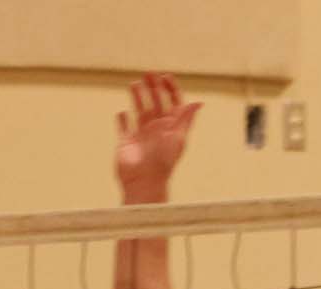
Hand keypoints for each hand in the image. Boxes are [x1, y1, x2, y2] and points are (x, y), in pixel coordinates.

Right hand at [116, 73, 200, 202]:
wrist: (144, 183)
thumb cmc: (164, 163)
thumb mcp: (178, 138)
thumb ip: (186, 119)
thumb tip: (198, 102)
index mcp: (171, 127)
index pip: (173, 103)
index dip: (170, 88)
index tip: (164, 76)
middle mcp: (156, 129)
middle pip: (155, 103)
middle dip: (152, 87)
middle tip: (147, 73)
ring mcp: (141, 135)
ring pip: (139, 110)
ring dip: (137, 97)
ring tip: (133, 83)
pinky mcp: (126, 143)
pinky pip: (123, 127)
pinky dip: (122, 119)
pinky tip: (122, 112)